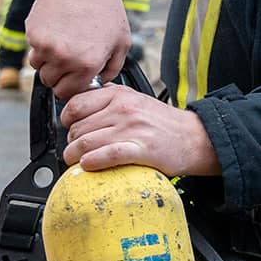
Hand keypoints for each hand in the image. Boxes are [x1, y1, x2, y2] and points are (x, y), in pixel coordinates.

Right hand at [27, 0, 128, 98]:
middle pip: (51, 83)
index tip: (74, 77)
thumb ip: (112, 69)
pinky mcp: (33, 32)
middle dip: (59, 75)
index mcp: (87, 63)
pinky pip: (32, 50)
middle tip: (70, 57)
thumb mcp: (121, 42)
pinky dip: (40, 45)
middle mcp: (65, 57)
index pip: (69, 92)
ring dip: (48, 61)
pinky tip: (57, 29)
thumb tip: (98, 83)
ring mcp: (45, 45)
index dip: (72, 86)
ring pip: (38, 68)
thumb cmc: (105, 8)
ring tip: (64, 42)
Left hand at [60, 84, 219, 176]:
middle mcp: (124, 109)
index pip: (76, 104)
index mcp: (120, 95)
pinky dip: (92, 162)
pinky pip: (106, 155)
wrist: (194, 137)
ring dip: (74, 156)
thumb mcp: (136, 99)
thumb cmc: (165, 122)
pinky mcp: (140, 150)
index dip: (66, 119)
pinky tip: (88, 166)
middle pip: (79, 127)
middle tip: (73, 150)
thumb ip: (111, 98)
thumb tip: (84, 102)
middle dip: (71, 142)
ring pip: (87, 142)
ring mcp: (132, 129)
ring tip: (75, 161)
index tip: (69, 127)